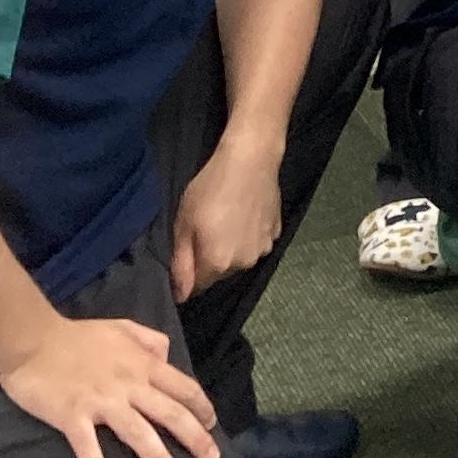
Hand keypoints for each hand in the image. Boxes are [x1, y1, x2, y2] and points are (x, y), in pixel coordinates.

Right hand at [1, 313, 218, 457]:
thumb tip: (167, 358)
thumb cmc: (77, 335)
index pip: (183, 388)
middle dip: (195, 438)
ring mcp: (101, 402)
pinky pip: (89, 448)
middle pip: (171, 414)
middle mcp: (129, 385)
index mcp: (142, 365)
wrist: (33, 339)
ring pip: (139, 434)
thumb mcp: (123, 327)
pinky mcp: (72, 417)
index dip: (202, 408)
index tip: (212, 425)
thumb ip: (150, 341)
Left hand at [166, 129, 284, 300]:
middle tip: (203, 231)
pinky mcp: (277, 233)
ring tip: (226, 222)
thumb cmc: (210, 190)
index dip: (186, 275)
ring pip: (239, 260)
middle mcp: (243, 264)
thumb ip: (181, 264)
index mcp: (217, 265)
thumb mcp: (183, 225)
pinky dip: (248, 237)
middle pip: (219, 274)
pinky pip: (255, 244)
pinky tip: (244, 215)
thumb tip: (180, 296)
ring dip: (230, 250)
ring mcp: (263, 249)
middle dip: (208, 262)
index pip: (196, 288)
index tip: (184, 253)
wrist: (250, 161)